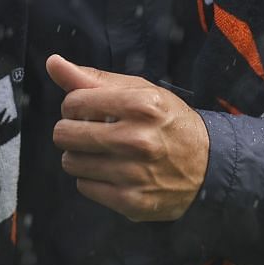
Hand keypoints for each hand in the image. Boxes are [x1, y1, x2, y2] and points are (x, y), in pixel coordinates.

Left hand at [48, 54, 210, 220]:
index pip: (72, 103)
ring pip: (70, 162)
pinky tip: (114, 172)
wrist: (209, 166)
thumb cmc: (169, 123)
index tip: (90, 111)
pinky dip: (93, 179)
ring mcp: (134, 174)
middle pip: (64, 134)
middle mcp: (137, 139)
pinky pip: (84, 187)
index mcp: (140, 105)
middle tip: (93, 132)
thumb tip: (53, 63)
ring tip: (105, 152)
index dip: (76, 106)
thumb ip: (93, 78)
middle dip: (72, 131)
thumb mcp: (140, 92)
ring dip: (81, 156)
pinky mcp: (131, 201)